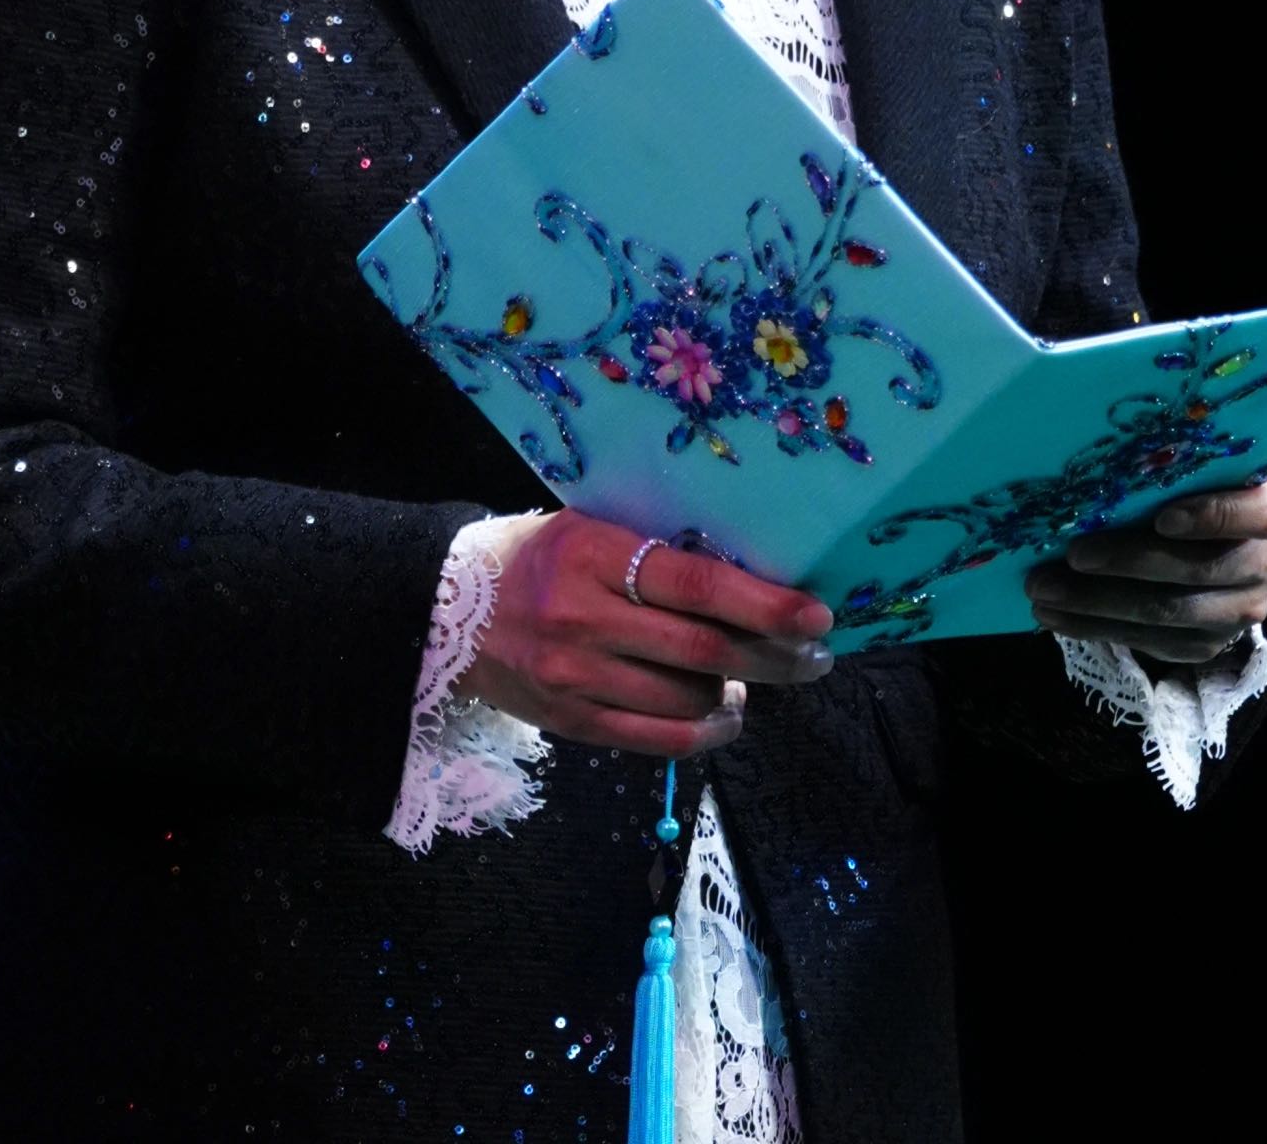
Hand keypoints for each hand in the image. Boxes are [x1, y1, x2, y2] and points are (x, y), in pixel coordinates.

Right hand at [464, 508, 836, 756]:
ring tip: (757, 676)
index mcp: (593, 554)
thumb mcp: (590, 528)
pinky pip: (659, 738)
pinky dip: (705, 729)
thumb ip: (655, 552)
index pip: (697, 583)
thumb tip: (747, 579)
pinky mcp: (572, 723)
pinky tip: (725, 713)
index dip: (765, 604)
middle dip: (775, 657)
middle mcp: (585, 619)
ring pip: (687, 699)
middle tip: (816, 657)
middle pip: (703, 651)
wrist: (448, 610)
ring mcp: (577, 678)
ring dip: (739, 692)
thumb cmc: (536, 556)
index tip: (817, 614)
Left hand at [1023, 473, 1266, 667]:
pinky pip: (1151, 642)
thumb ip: (1169, 462)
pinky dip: (1096, 628)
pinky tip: (1055, 616)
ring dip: (1096, 603)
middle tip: (1070, 554)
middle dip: (1124, 563)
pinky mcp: (1210, 643)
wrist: (1220, 540)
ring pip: (1167, 612)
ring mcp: (1242, 609)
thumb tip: (1092, 456)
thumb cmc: (1196, 485)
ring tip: (1043, 591)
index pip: (1256, 514)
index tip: (1160, 518)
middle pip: (1195, 569)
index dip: (1209, 516)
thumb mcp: (1196, 465)